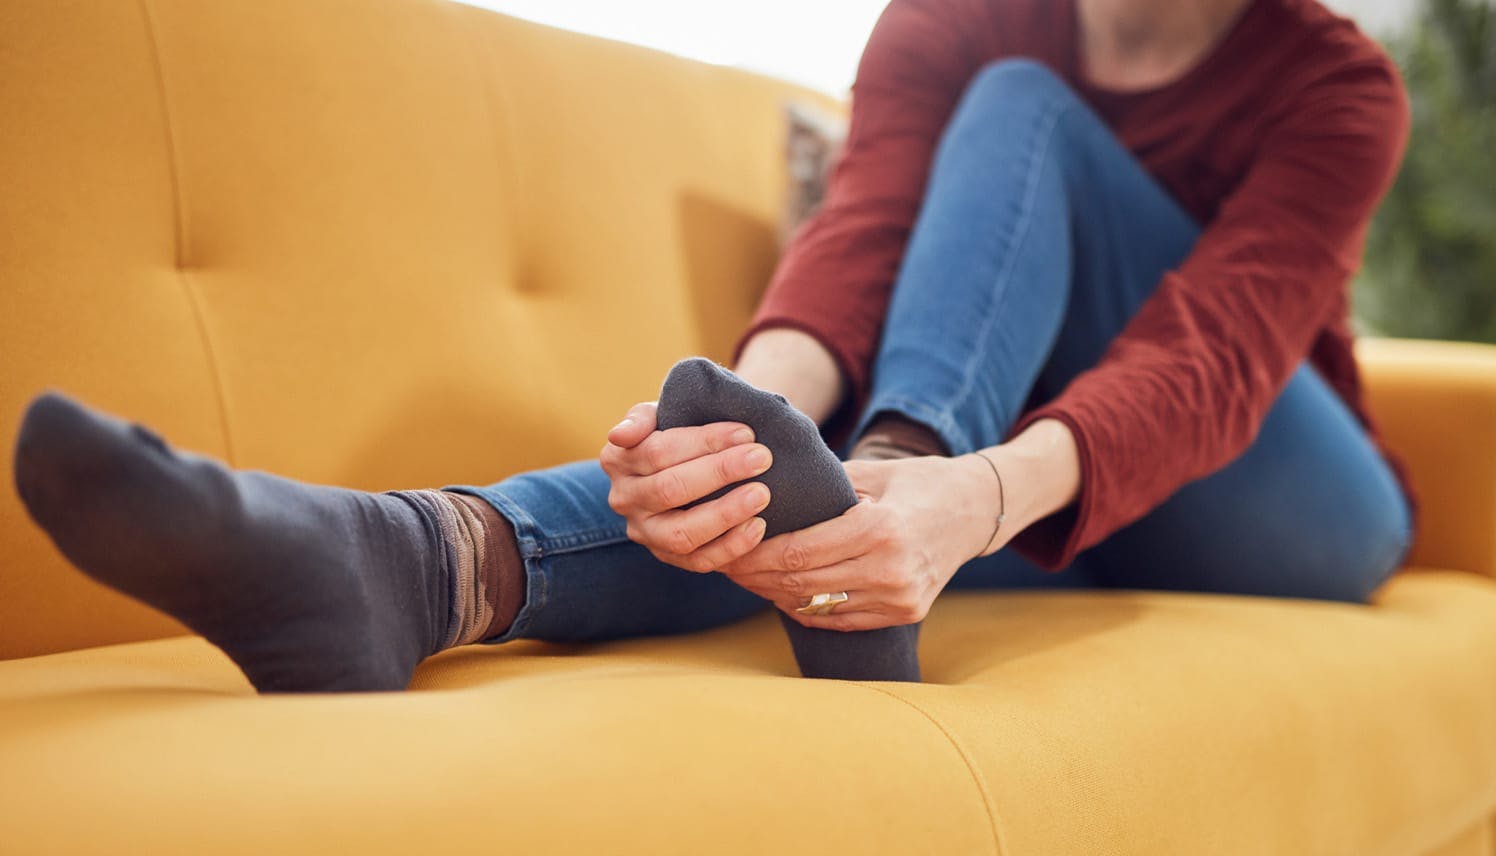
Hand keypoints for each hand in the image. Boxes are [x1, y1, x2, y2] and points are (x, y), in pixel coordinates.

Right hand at [600, 402, 774, 572]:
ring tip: (762, 494)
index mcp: (617, 460)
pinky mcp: (669, 557)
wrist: (683, 466)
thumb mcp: (657, 416)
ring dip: (725, 514)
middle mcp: (624, 500)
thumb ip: (640, 418)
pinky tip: (758, 527)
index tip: (746, 432)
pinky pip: (699, 560)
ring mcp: (645, 534)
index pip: (658, 451)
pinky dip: (731, 546)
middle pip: (670, 489)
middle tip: (761, 458)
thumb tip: (619, 435)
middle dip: (720, 472)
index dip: (703, 442)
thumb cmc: (675, 434)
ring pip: (682, 532)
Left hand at [721, 455, 1000, 630]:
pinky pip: (841, 620)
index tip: (728, 548)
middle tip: (726, 565)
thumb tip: (763, 489)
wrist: (975, 509)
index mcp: (878, 529)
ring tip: (748, 580)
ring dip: (775, 596)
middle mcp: (890, 570)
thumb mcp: (872, 473)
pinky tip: (782, 595)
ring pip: (817, 607)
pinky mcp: (905, 614)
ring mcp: (900, 598)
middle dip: (757, 577)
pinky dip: (806, 610)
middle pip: (801, 585)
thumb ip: (822, 485)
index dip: (755, 556)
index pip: (798, 554)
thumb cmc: (917, 481)